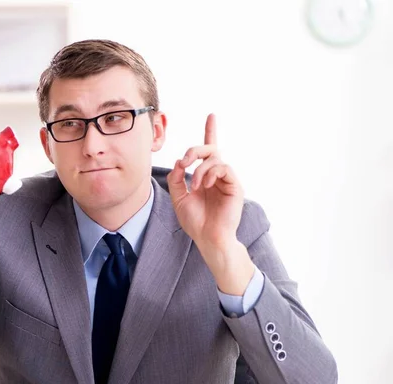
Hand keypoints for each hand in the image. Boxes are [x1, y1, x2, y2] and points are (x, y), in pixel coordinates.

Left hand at [167, 114, 254, 295]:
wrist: (208, 238)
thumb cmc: (195, 221)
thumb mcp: (179, 198)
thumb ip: (177, 179)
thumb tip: (179, 163)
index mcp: (205, 176)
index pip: (208, 151)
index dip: (210, 132)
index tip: (211, 116)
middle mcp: (218, 175)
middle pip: (210, 149)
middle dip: (194, 150)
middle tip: (184, 162)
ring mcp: (227, 179)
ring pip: (215, 158)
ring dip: (200, 168)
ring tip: (195, 185)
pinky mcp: (235, 185)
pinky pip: (223, 168)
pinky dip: (210, 173)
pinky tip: (205, 185)